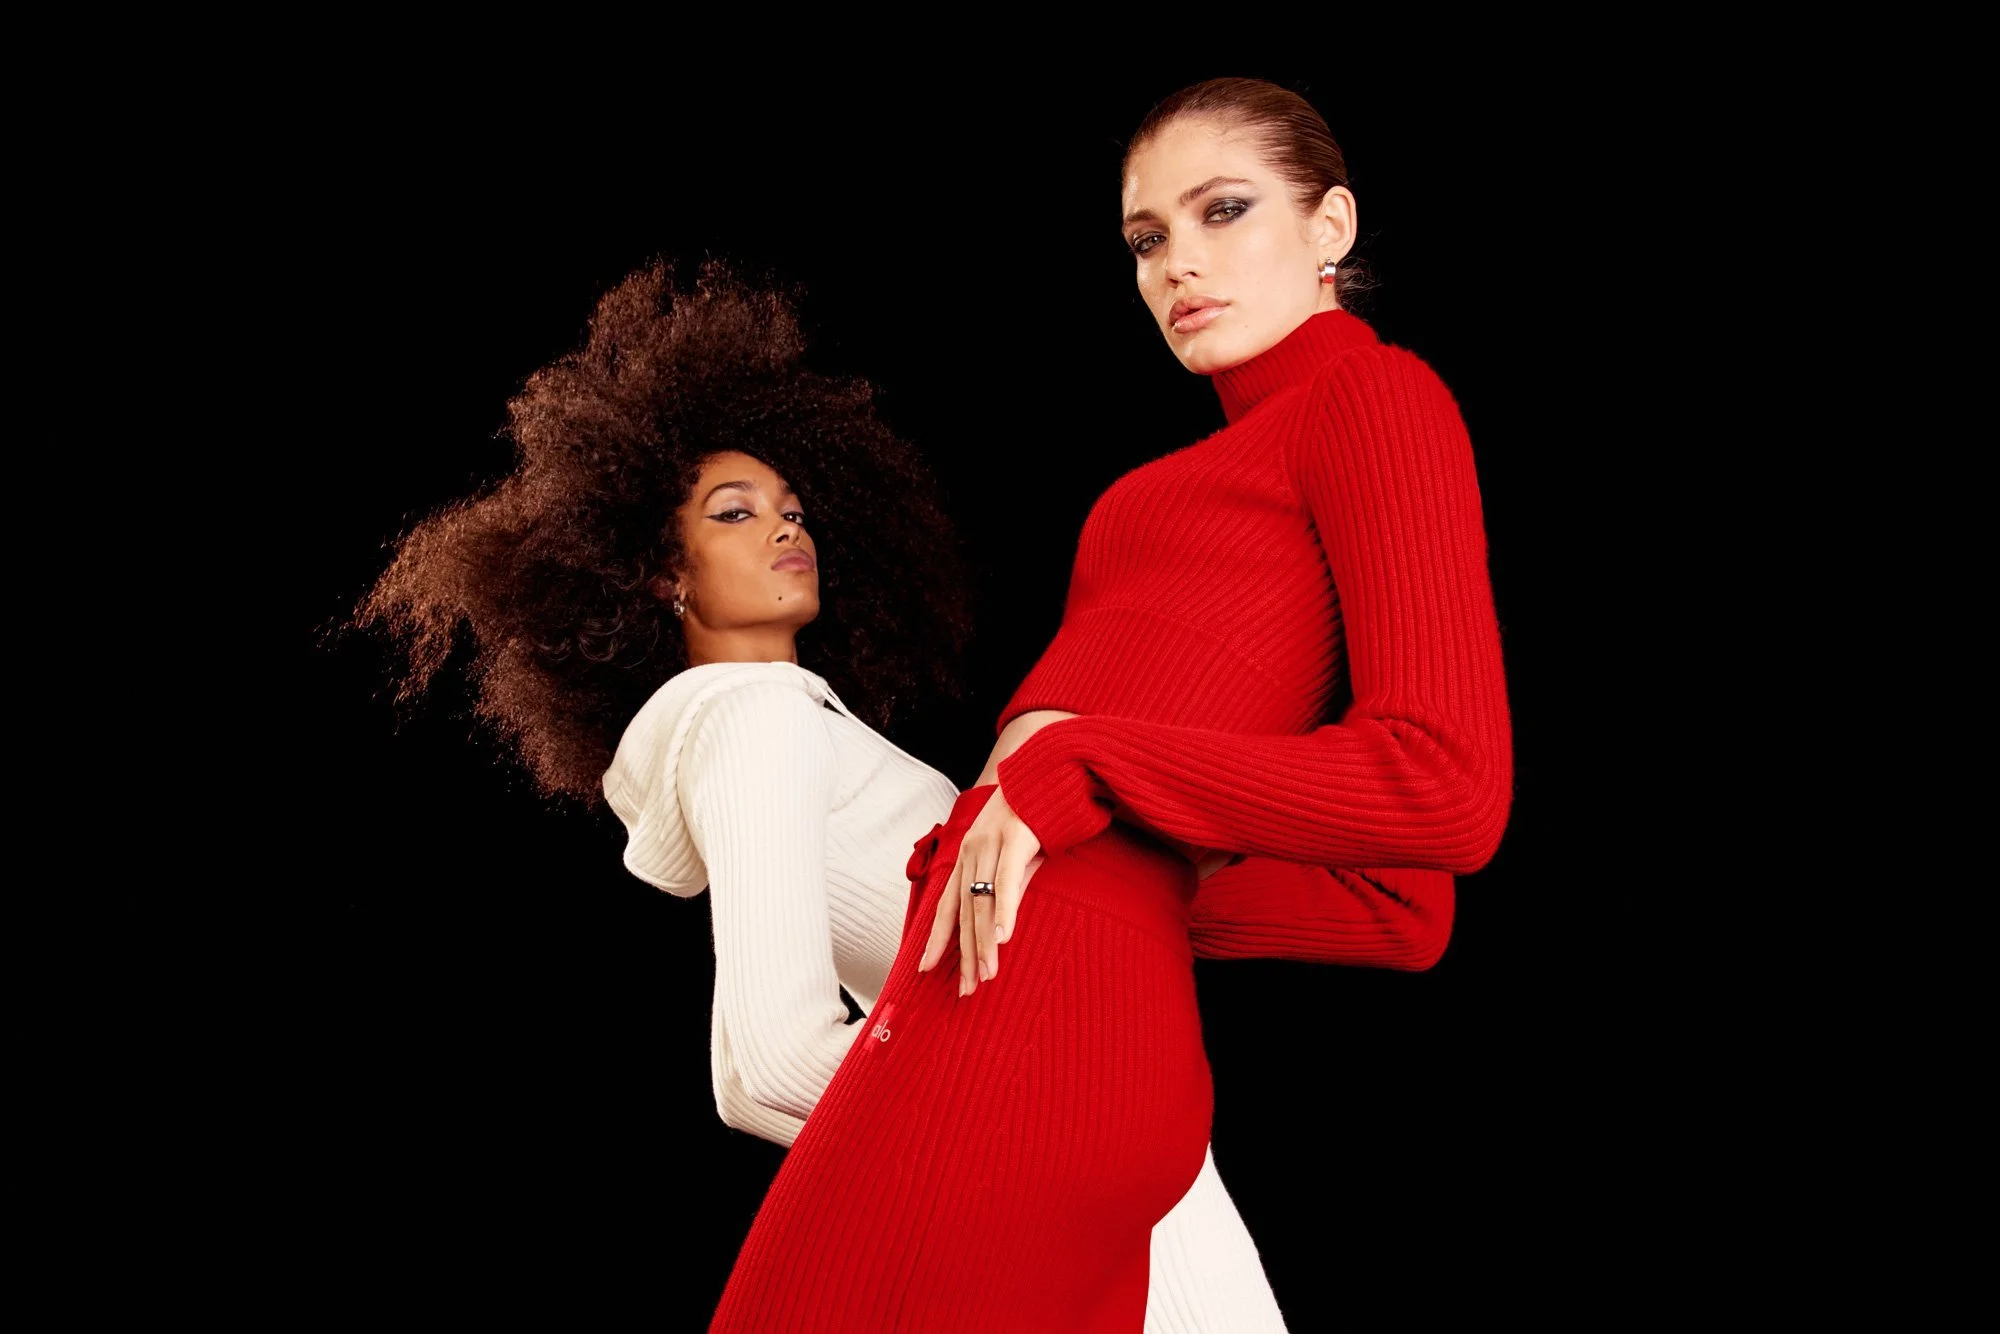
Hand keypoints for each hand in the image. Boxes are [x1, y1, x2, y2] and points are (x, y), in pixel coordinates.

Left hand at [917, 783, 1042, 995]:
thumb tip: (1004, 919)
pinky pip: (1008, 882)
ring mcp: (992, 843)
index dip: (937, 938)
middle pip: (964, 912)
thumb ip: (1010, 882)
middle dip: (965, 955)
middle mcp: (973, 850)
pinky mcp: (1017, 838)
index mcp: (969, 855)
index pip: (947, 905)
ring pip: (982, 902)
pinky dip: (1004, 912)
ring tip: (986, 976)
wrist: (1055, 766)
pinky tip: (1002, 938)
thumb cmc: (1039, 813)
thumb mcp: (1020, 852)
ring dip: (984, 943)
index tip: (927, 970)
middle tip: (967, 990)